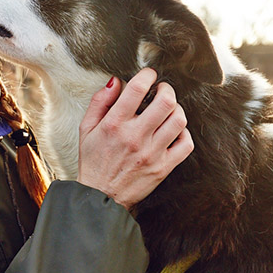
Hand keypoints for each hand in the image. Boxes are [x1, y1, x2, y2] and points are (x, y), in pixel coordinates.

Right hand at [77, 68, 192, 209]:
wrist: (101, 196)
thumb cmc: (94, 161)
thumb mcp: (86, 128)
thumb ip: (100, 102)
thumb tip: (115, 82)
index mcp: (115, 125)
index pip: (137, 89)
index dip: (147, 75)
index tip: (148, 75)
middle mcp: (135, 137)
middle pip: (166, 101)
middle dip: (167, 89)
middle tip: (162, 90)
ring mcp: (152, 153)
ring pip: (179, 120)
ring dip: (176, 109)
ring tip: (168, 110)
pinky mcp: (163, 167)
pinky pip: (186, 144)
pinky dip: (183, 133)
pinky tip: (173, 131)